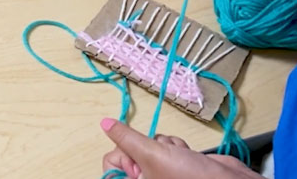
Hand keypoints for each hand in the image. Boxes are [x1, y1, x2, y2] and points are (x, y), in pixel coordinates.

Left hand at [100, 119, 258, 178]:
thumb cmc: (191, 178)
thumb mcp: (151, 154)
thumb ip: (126, 137)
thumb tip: (105, 124)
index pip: (111, 164)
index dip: (122, 154)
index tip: (133, 153)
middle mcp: (145, 178)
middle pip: (130, 151)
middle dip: (147, 146)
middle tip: (159, 155)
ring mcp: (160, 171)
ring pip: (149, 145)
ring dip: (164, 145)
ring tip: (178, 156)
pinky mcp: (175, 162)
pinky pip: (165, 146)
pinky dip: (175, 146)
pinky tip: (186, 153)